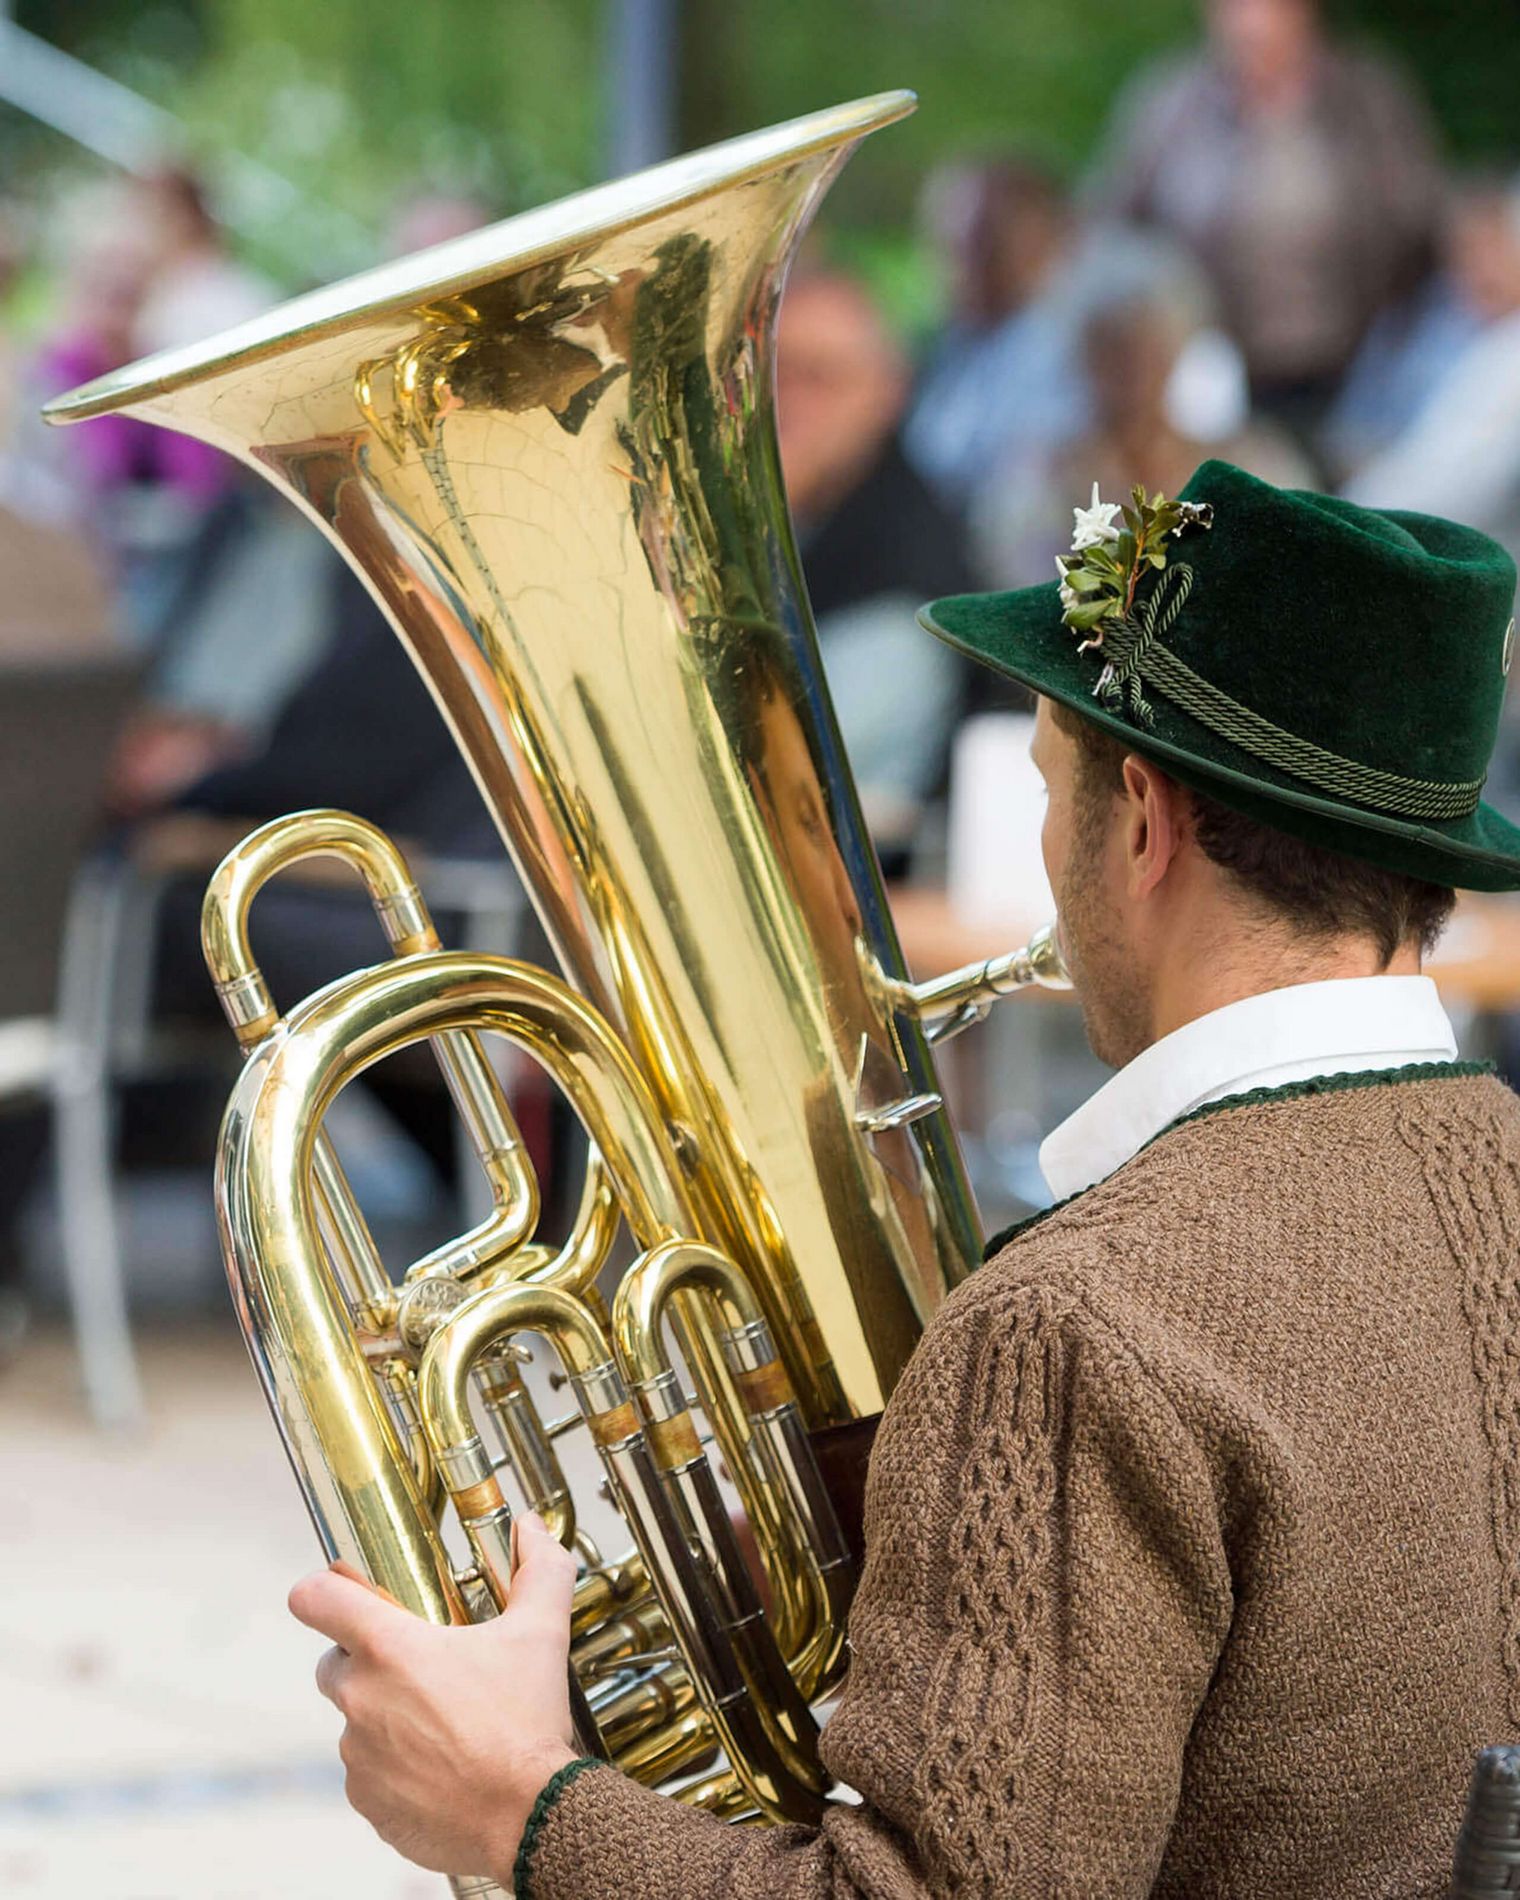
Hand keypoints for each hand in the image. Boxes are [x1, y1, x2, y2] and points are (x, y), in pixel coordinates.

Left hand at [289, 1514, 579, 1881]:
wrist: (530, 1818)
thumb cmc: (527, 1722)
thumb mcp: (541, 1633)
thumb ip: (538, 1570)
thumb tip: (533, 1529)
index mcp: (389, 1648)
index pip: (315, 1599)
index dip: (322, 1589)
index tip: (337, 1592)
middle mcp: (361, 1699)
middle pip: (334, 1662)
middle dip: (366, 1660)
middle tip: (421, 1667)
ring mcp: (358, 1756)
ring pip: (355, 1722)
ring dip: (386, 1718)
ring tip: (444, 1725)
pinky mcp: (367, 1803)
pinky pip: (369, 1774)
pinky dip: (395, 1769)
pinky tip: (440, 1770)